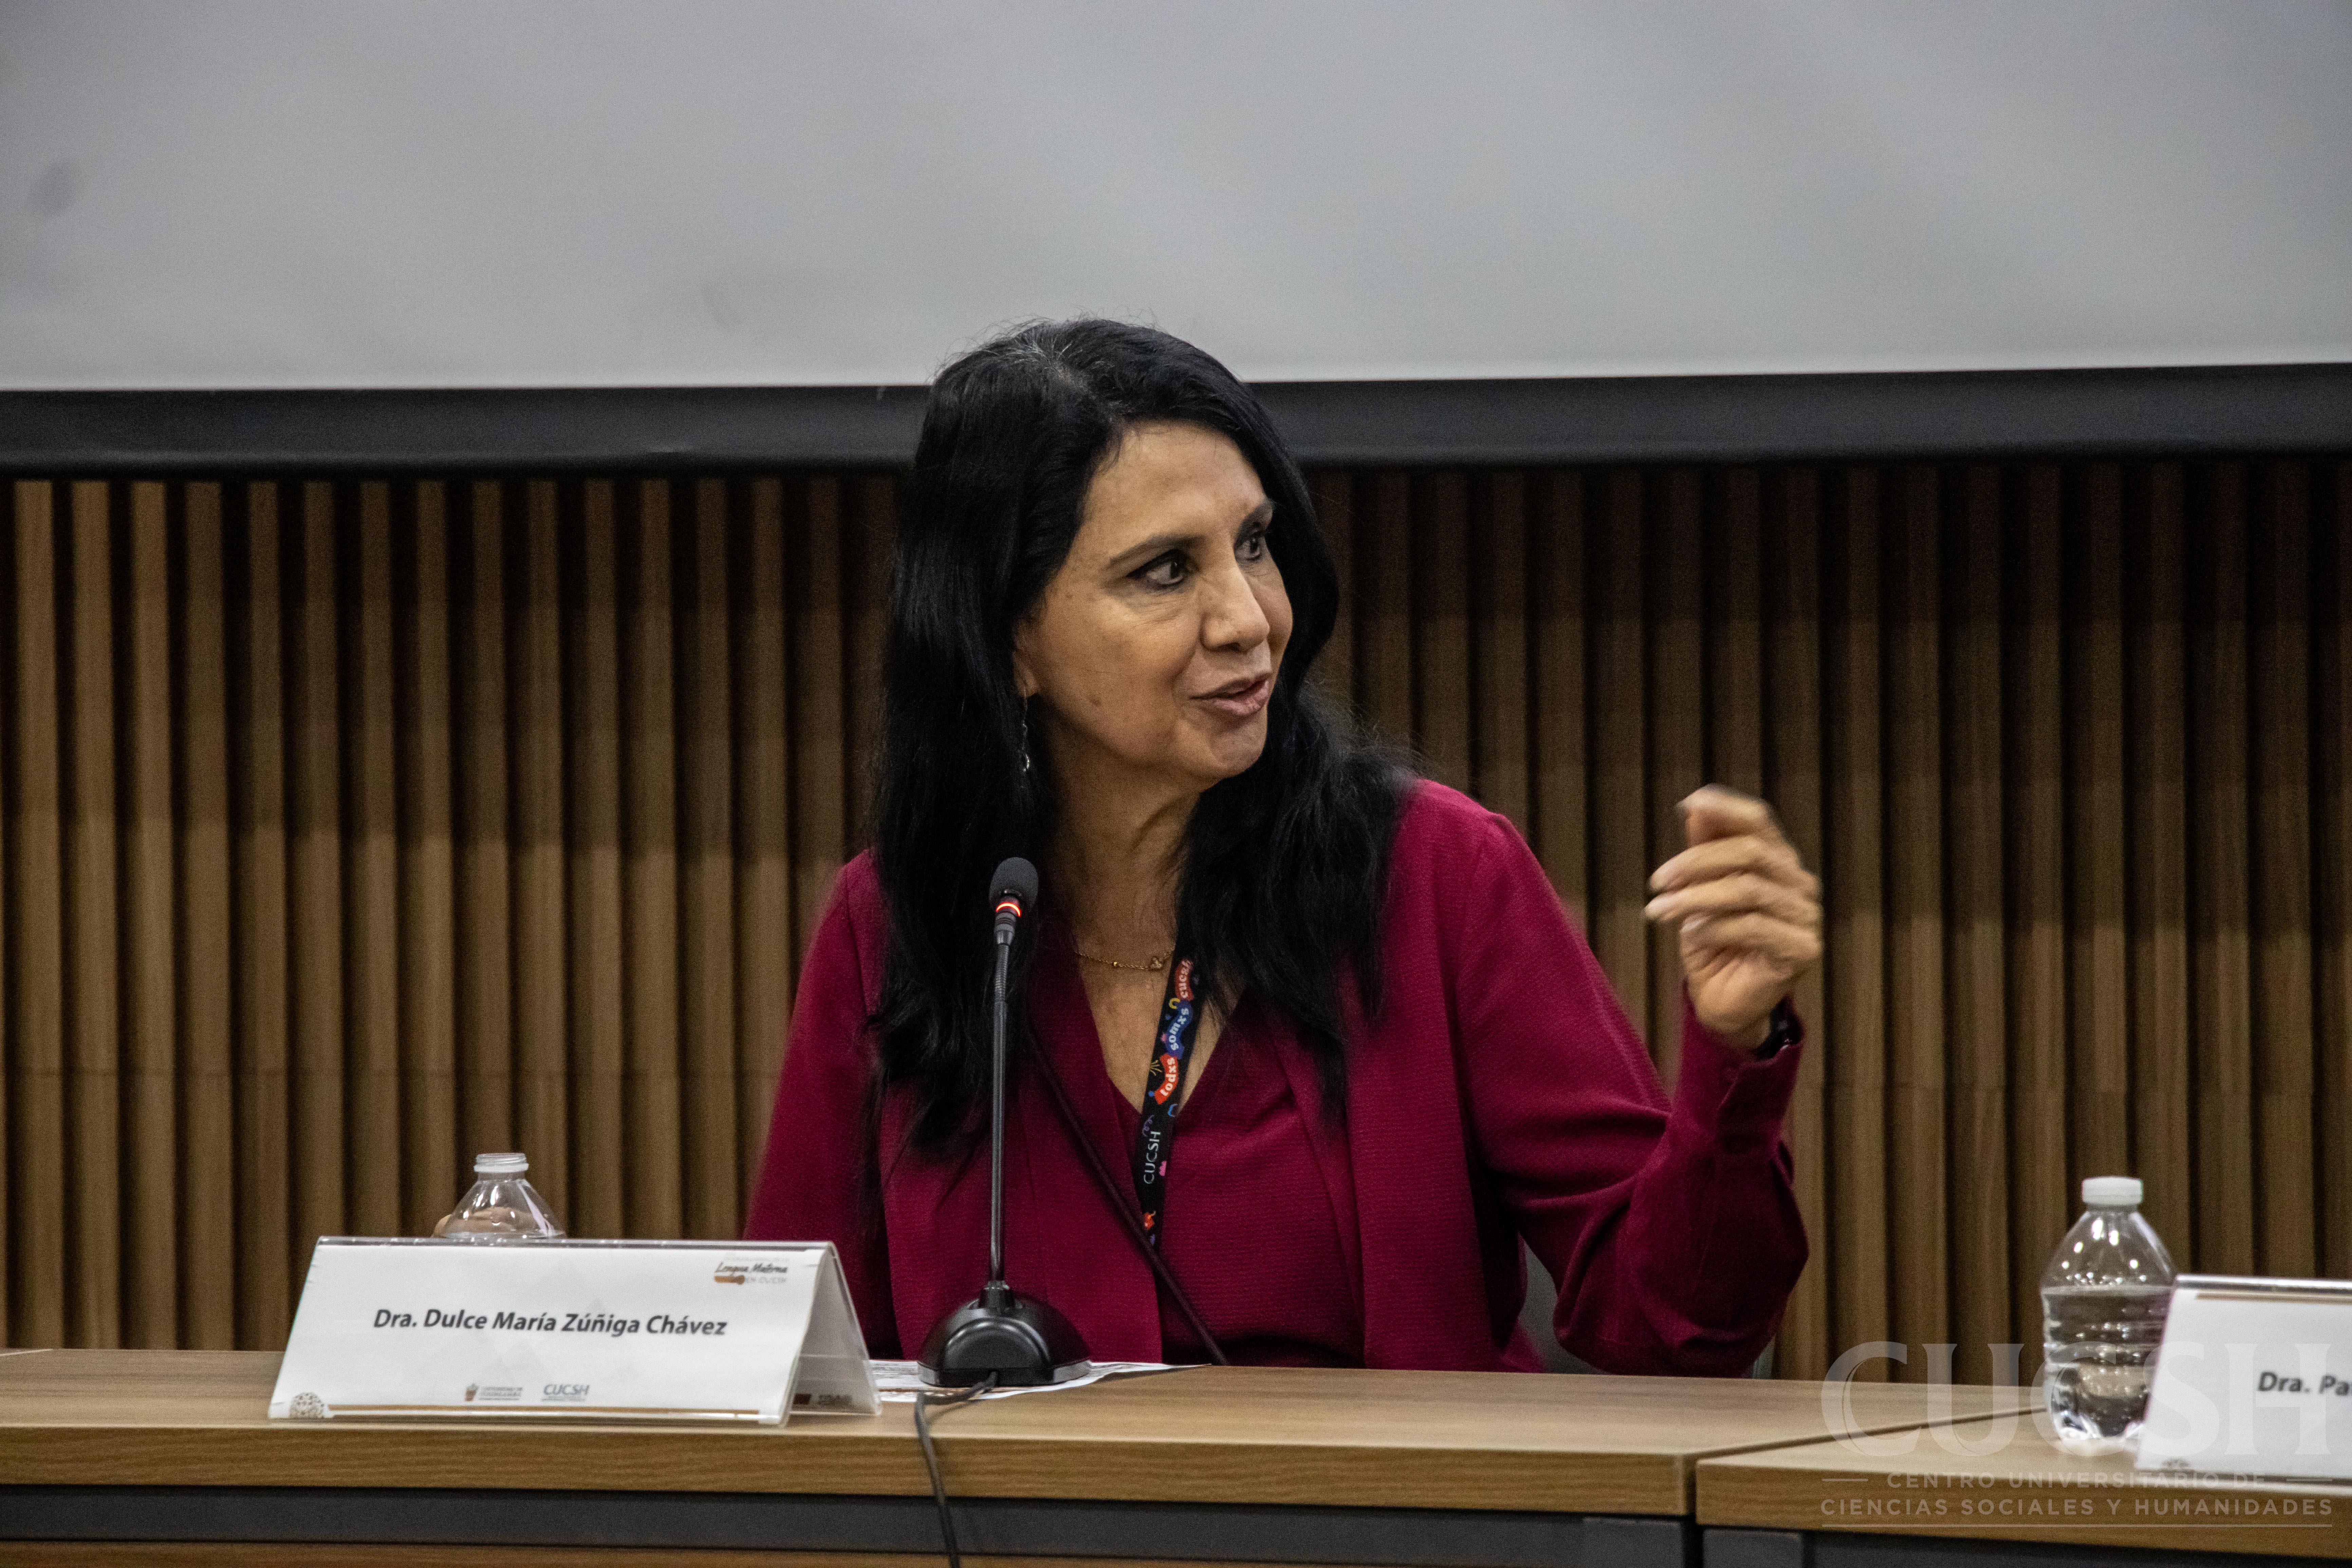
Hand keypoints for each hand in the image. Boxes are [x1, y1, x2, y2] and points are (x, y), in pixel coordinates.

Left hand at [1643, 786, 1821, 1048]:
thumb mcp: (1700, 890)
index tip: (1687, 803)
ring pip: (1748, 889)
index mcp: (1778, 860)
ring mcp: (1805, 916)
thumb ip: (1704, 849)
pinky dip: (1714, 927)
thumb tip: (1695, 807)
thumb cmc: (1713, 940)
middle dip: (1696, 862)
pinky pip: (1753, 926)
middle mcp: (1799, 883)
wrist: (1723, 1000)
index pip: (1759, 821)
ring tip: (1659, 910)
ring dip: (1696, 897)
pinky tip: (1691, 934)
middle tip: (1656, 881)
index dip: (1726, 807)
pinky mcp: (1802, 950)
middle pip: (1751, 852)